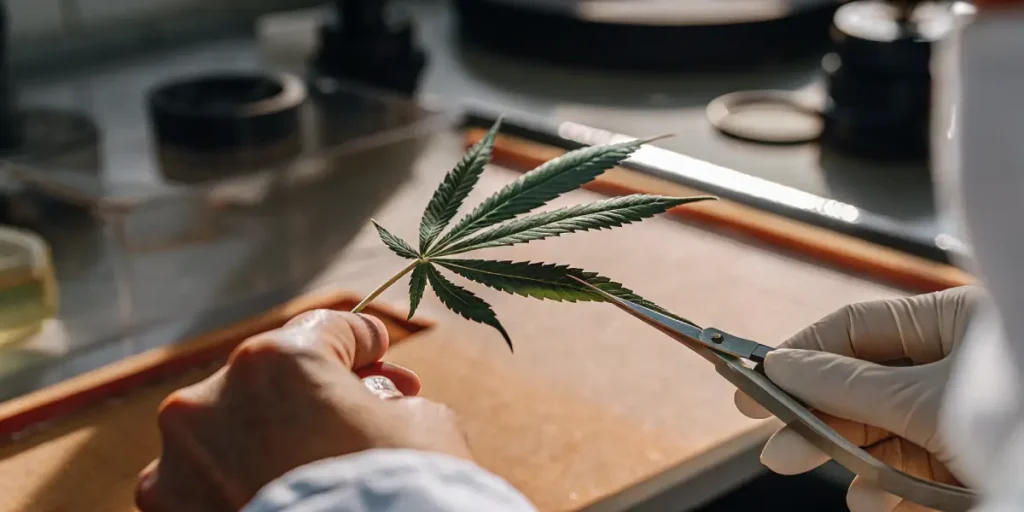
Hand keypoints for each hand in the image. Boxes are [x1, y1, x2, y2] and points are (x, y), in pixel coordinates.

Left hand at [135, 310, 471, 511]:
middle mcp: (210, 399)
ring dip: (268, 439)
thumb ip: (389, 398)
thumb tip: (374, 400)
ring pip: (229, 431)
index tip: (378, 354)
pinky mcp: (166, 511)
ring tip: (313, 467)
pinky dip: (232, 486)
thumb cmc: (400, 494)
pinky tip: (276, 499)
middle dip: (317, 395)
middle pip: (272, 380)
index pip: (324, 330)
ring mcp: (179, 461)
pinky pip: (201, 483)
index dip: (361, 342)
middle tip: (363, 417)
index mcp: (277, 361)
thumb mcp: (424, 426)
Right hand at [735, 286, 984, 511]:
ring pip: (884, 433)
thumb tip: (781, 365)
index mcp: (954, 322)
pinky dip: (890, 488)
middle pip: (862, 387)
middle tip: (777, 448)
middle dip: (818, 420)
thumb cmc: (1019, 423)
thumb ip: (847, 385)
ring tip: (827, 482)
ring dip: (851, 461)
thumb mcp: (922, 402)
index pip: (856, 328)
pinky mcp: (972, 462)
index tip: (758, 380)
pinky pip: (915, 469)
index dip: (802, 354)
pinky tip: (877, 501)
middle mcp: (957, 363)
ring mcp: (965, 415)